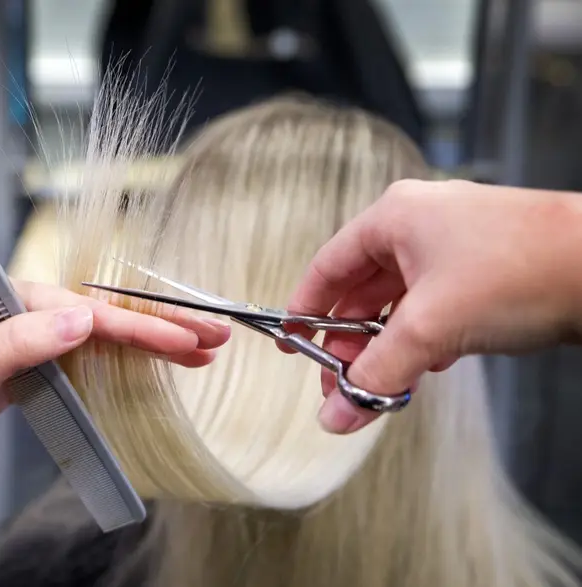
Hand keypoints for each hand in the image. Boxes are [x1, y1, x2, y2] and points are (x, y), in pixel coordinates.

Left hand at [0, 279, 231, 494]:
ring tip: (196, 354)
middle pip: (100, 318)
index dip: (139, 328)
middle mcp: (17, 313)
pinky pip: (78, 363)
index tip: (184, 341)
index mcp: (3, 299)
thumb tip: (82, 320)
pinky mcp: (21, 372)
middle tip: (213, 337)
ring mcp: (22, 343)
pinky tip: (143, 370)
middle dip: (158, 328)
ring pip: (96, 340)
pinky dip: (115, 365)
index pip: (86, 311)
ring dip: (145, 347)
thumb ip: (19, 342)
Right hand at [284, 179, 581, 433]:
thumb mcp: (431, 326)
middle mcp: (421, 225)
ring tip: (379, 382)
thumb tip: (337, 413)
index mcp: (395, 217)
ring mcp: (455, 248)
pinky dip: (421, 340)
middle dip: (348, 340)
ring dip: (385, 345)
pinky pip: (433, 309)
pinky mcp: (484, 273)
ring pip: (399, 303)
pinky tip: (424, 367)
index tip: (291, 341)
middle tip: (339, 382)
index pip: (328, 267)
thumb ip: (375, 373)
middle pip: (362, 289)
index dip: (304, 308)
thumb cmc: (528, 266)